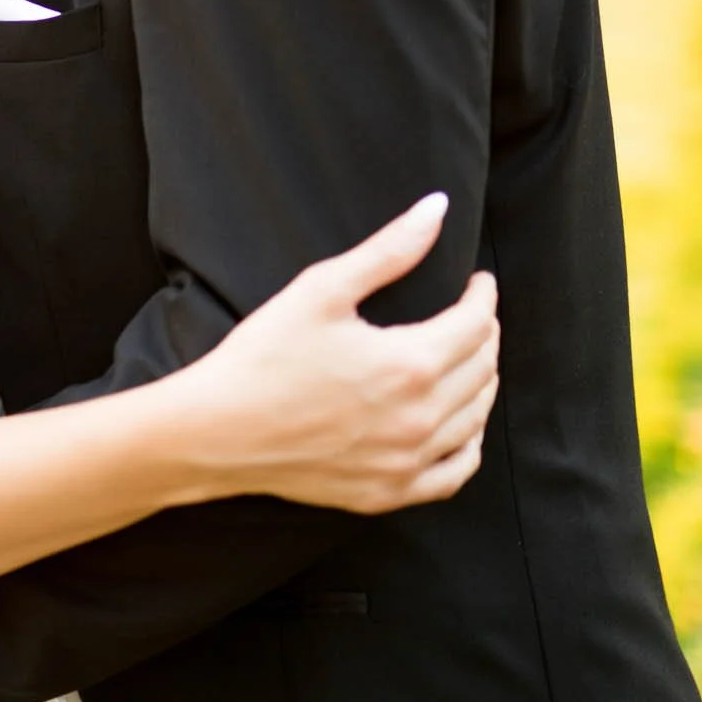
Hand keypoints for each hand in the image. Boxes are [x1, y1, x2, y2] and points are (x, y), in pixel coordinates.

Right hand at [187, 195, 499, 512]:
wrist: (216, 431)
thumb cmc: (263, 355)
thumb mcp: (322, 289)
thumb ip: (388, 250)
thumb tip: (436, 209)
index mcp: (410, 364)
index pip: (477, 324)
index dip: (483, 296)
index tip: (477, 281)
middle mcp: (420, 418)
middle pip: (482, 369)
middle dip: (485, 333)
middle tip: (471, 313)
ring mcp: (407, 462)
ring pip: (476, 418)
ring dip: (481, 381)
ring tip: (469, 357)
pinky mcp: (388, 492)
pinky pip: (455, 473)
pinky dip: (470, 445)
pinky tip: (462, 425)